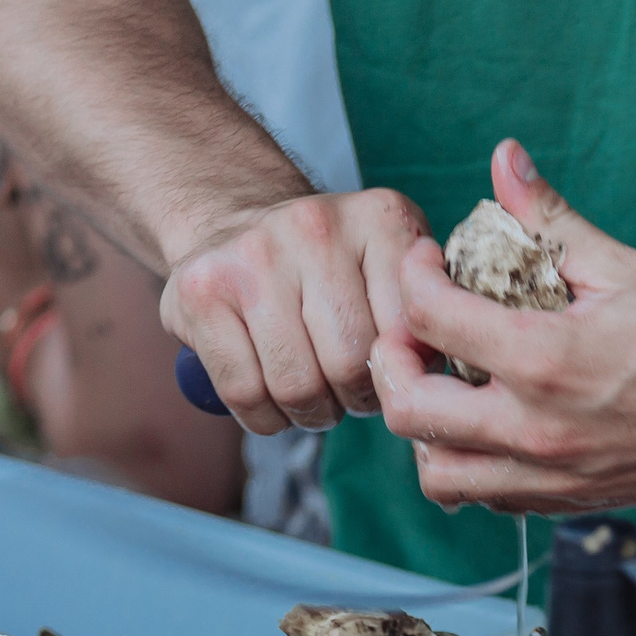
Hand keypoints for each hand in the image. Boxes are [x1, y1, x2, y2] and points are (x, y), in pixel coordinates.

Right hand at [160, 188, 430, 434]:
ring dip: (310, 413)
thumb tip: (435, 372)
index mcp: (382, 218)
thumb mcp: (393, 268)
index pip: (411, 335)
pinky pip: (245, 393)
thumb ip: (427, 315)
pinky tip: (271, 398)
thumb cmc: (332, 268)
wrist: (235, 217)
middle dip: (354, 400)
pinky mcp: (200, 291)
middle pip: (351, 365)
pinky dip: (264, 418)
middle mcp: (316, 226)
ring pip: (298, 386)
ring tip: (313, 394)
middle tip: (348, 391)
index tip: (388, 369)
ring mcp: (252, 255)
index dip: (401, 372)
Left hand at [368, 140, 635, 511]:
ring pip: (442, 477)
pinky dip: (474, 463)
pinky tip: (494, 419)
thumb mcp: (628, 266)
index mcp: (549, 362)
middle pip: (411, 414)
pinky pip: (494, 496)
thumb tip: (505, 161)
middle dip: (395, 363)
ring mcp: (560, 477)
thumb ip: (550, 221)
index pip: (431, 318)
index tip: (427, 260)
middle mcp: (543, 431)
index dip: (413, 277)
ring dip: (427, 431)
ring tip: (447, 386)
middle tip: (414, 330)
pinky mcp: (580, 501)